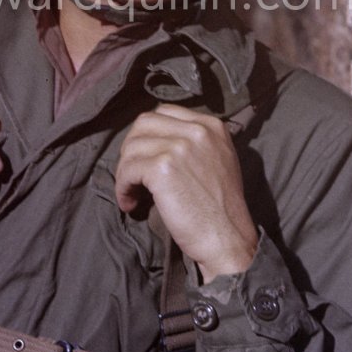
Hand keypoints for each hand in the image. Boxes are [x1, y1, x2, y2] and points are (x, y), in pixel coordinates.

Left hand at [115, 104, 257, 282]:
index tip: (145, 158)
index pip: (164, 113)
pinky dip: (123, 187)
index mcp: (211, 125)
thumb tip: (154, 139)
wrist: (228, 239)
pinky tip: (130, 202)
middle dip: (132, 148)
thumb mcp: (218, 160)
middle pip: (144, 124)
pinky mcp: (163, 167)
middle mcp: (197, 129)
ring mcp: (179, 146)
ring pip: (132, 147)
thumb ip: (193, 142)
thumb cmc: (220, 208)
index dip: (148, 135)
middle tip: (134, 175)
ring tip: (132, 193)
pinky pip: (128, 169)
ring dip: (125, 171)